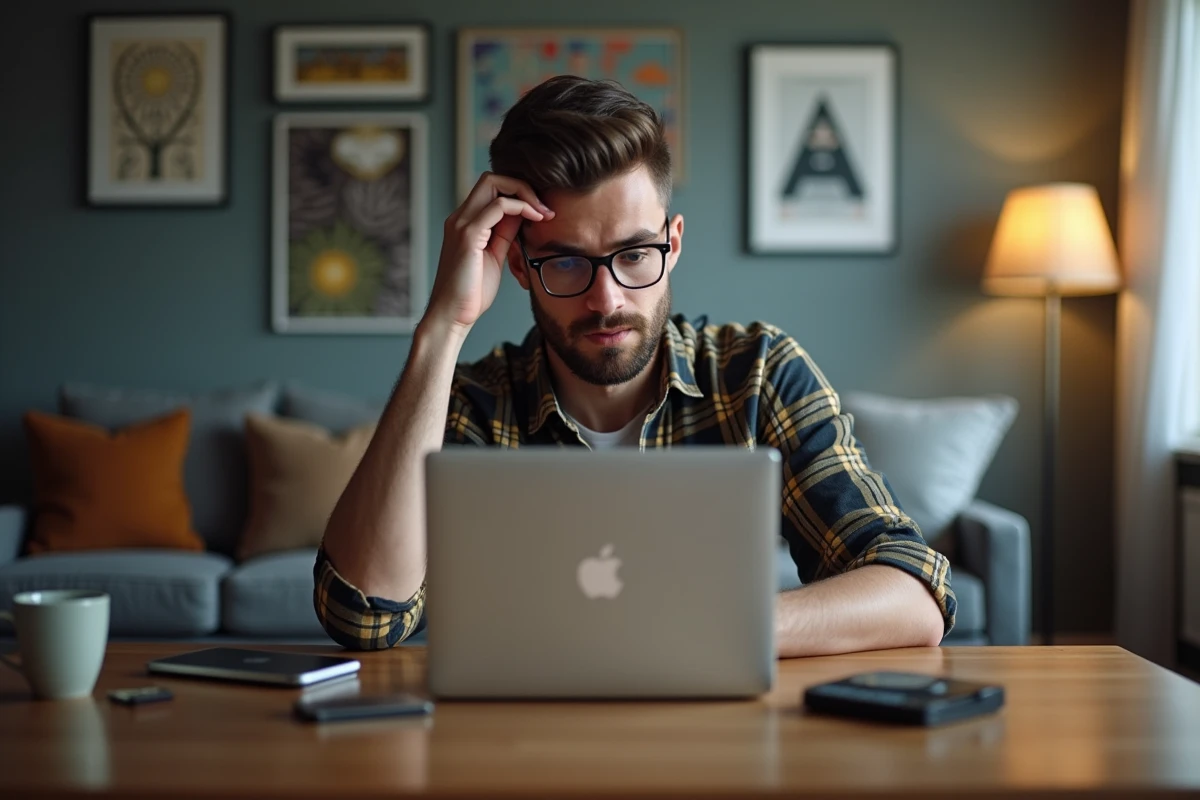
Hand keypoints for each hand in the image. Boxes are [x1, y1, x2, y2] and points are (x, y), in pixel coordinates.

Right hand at [425, 172, 552, 331]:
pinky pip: (498, 206)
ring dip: (525, 194)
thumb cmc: (472, 293)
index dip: (519, 193)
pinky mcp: (468, 235)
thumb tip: (523, 215)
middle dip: (523, 186)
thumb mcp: (495, 256)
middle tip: (545, 207)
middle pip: (491, 178)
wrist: (452, 315)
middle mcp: (460, 218)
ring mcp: (461, 224)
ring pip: (493, 183)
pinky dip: (521, 207)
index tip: (542, 211)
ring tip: (544, 213)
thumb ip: (505, 234)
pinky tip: (535, 219)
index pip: (492, 189)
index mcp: (466, 222)